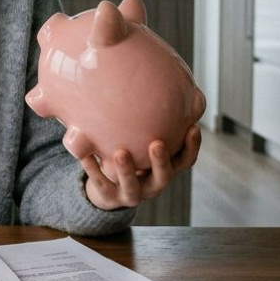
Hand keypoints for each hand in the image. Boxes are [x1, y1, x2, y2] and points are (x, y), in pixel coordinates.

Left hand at [80, 125, 202, 210]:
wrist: (109, 192)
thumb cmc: (133, 160)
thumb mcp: (145, 147)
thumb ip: (151, 128)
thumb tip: (155, 83)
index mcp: (165, 171)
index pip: (186, 161)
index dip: (192, 147)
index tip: (193, 128)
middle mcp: (153, 185)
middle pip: (163, 176)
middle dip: (161, 161)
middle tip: (156, 143)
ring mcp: (131, 194)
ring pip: (131, 186)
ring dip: (127, 170)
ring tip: (120, 152)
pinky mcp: (109, 197)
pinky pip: (101, 183)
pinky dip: (94, 169)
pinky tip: (86, 155)